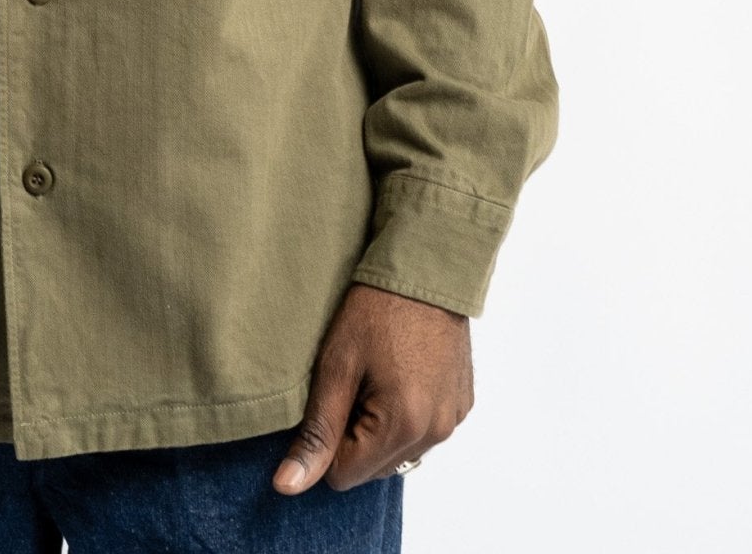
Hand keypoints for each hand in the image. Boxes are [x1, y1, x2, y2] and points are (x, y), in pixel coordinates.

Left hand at [273, 283, 473, 493]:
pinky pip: (425, 431)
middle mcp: (436, 432)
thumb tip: (288, 485)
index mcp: (402, 426)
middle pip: (373, 467)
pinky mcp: (463, 404)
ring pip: (399, 452)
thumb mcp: (336, 366)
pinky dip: (406, 414)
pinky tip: (400, 372)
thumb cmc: (376, 310)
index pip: (344, 475)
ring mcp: (453, 419)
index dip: (326, 440)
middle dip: (354, 434)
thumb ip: (316, 432)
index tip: (329, 397)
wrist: (426, 267)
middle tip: (353, 381)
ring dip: (380, 427)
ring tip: (378, 373)